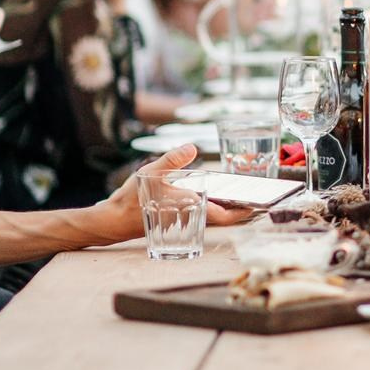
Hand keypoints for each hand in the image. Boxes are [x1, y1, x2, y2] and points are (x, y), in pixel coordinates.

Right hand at [98, 145, 255, 240]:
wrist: (112, 221)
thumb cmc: (132, 199)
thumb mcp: (151, 172)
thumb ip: (172, 160)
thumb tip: (192, 148)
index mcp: (190, 206)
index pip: (225, 216)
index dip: (243, 213)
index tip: (257, 207)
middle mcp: (190, 216)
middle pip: (222, 217)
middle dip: (238, 209)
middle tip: (252, 197)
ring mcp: (183, 220)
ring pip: (212, 216)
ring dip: (225, 208)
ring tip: (238, 195)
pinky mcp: (175, 220)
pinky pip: (200, 215)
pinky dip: (210, 207)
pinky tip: (210, 195)